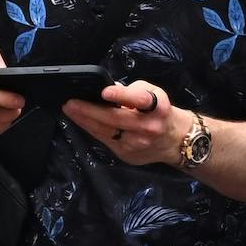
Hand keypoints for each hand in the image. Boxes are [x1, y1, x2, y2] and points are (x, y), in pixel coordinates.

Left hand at [67, 78, 185, 167]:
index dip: (121, 96)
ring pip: (106, 132)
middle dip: (90, 111)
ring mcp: (136, 144)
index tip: (104, 92)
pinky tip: (82, 122)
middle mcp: (147, 127)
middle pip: (115, 119)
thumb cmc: (161, 112)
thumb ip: (132, 91)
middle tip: (71, 103)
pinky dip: (92, 130)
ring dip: (85, 121)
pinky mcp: (127, 155)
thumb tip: (108, 90)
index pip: (139, 100)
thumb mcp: (154, 93)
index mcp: (157, 108)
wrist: (175, 140)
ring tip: (70, 111)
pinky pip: (105, 140)